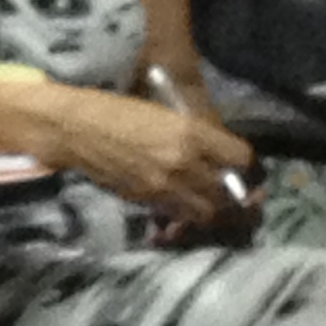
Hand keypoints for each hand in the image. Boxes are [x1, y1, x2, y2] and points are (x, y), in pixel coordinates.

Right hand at [29, 83, 255, 228]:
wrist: (75, 129)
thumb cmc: (116, 110)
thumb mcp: (164, 113)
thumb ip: (194, 135)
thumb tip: (219, 156)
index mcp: (190, 132)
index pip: (241, 158)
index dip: (250, 166)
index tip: (248, 167)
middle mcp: (183, 162)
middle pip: (229, 193)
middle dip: (239, 197)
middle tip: (241, 195)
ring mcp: (163, 186)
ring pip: (207, 213)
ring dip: (215, 211)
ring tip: (214, 204)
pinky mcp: (146, 201)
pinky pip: (179, 216)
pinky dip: (187, 216)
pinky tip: (185, 207)